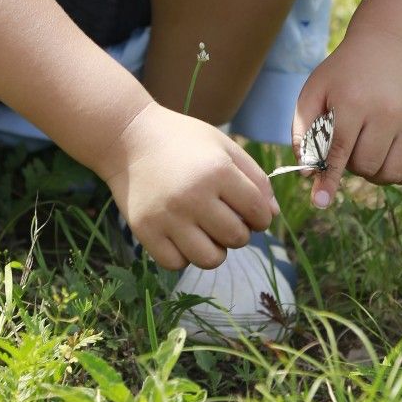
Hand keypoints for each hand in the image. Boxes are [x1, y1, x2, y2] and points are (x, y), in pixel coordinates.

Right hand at [98, 99, 277, 271]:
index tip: (250, 212)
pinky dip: (183, 255)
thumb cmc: (183, 140)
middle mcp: (193, 196)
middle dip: (239, 231)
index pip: (259, 213)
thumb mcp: (224, 146)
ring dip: (215, 249)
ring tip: (205, 231)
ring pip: (210, 259)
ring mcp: (167, 216)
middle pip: (237, 238)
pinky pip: (176, 264)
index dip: (261, 217)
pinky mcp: (145, 230)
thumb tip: (273, 215)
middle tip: (224, 217)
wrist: (128, 137)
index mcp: (218, 171)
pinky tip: (181, 235)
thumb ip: (255, 178)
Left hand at [293, 27, 401, 209]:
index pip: (340, 151)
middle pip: (366, 166)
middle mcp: (388, 111)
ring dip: (374, 172)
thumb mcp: (314, 92)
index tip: (320, 203)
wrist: (387, 49)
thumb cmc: (343, 75)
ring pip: (390, 174)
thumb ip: (303, 131)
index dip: (329, 179)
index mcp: (355, 101)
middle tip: (349, 143)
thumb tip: (307, 173)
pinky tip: (387, 156)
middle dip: (352, 165)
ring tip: (367, 149)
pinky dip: (399, 173)